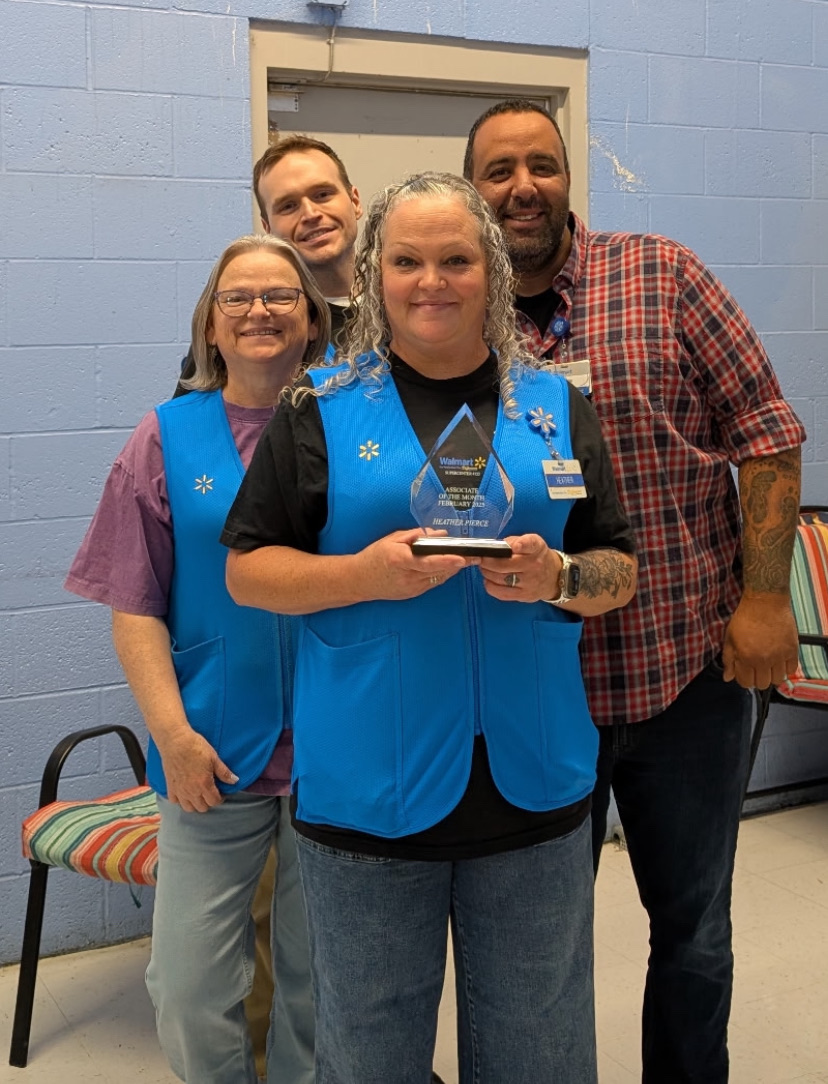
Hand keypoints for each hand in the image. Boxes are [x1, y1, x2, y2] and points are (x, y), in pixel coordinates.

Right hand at [156, 728, 238, 812]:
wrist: (176, 741)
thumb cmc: (195, 747)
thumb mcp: (214, 758)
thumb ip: (224, 772)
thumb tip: (235, 781)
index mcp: (204, 784)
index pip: (214, 802)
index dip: (220, 799)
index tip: (221, 793)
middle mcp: (191, 791)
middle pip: (202, 808)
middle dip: (209, 802)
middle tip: (210, 792)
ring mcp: (179, 790)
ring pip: (188, 808)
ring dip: (195, 804)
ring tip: (198, 794)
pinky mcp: (170, 786)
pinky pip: (174, 801)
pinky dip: (180, 800)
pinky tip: (184, 792)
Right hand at [355, 528, 469, 600]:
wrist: (359, 580)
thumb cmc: (374, 556)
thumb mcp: (392, 539)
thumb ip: (416, 535)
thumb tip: (438, 534)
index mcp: (399, 560)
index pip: (427, 562)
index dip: (446, 560)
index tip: (462, 558)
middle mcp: (406, 576)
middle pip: (437, 571)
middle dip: (457, 564)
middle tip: (475, 557)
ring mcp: (410, 588)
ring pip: (438, 578)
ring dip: (452, 569)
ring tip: (466, 559)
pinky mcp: (412, 594)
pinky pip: (432, 583)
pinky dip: (442, 574)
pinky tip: (449, 567)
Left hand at [478, 534, 559, 602]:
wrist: (554, 577)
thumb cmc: (538, 557)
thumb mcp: (533, 542)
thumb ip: (515, 541)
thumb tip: (495, 546)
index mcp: (536, 549)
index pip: (530, 545)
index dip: (521, 545)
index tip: (514, 546)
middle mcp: (534, 566)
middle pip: (504, 565)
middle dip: (487, 561)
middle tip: (481, 558)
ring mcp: (529, 583)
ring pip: (500, 579)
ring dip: (487, 572)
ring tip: (484, 568)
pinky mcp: (524, 596)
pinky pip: (501, 593)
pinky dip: (490, 586)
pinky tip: (488, 580)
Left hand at [722, 595, 798, 689]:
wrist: (765, 601)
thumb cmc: (745, 617)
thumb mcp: (729, 638)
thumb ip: (728, 660)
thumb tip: (727, 677)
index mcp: (746, 657)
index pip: (746, 682)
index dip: (743, 679)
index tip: (744, 672)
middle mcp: (763, 660)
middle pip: (762, 684)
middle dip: (757, 678)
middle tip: (756, 668)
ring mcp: (779, 656)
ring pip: (778, 680)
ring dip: (772, 675)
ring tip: (768, 665)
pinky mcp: (792, 650)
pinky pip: (791, 670)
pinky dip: (785, 668)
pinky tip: (779, 660)